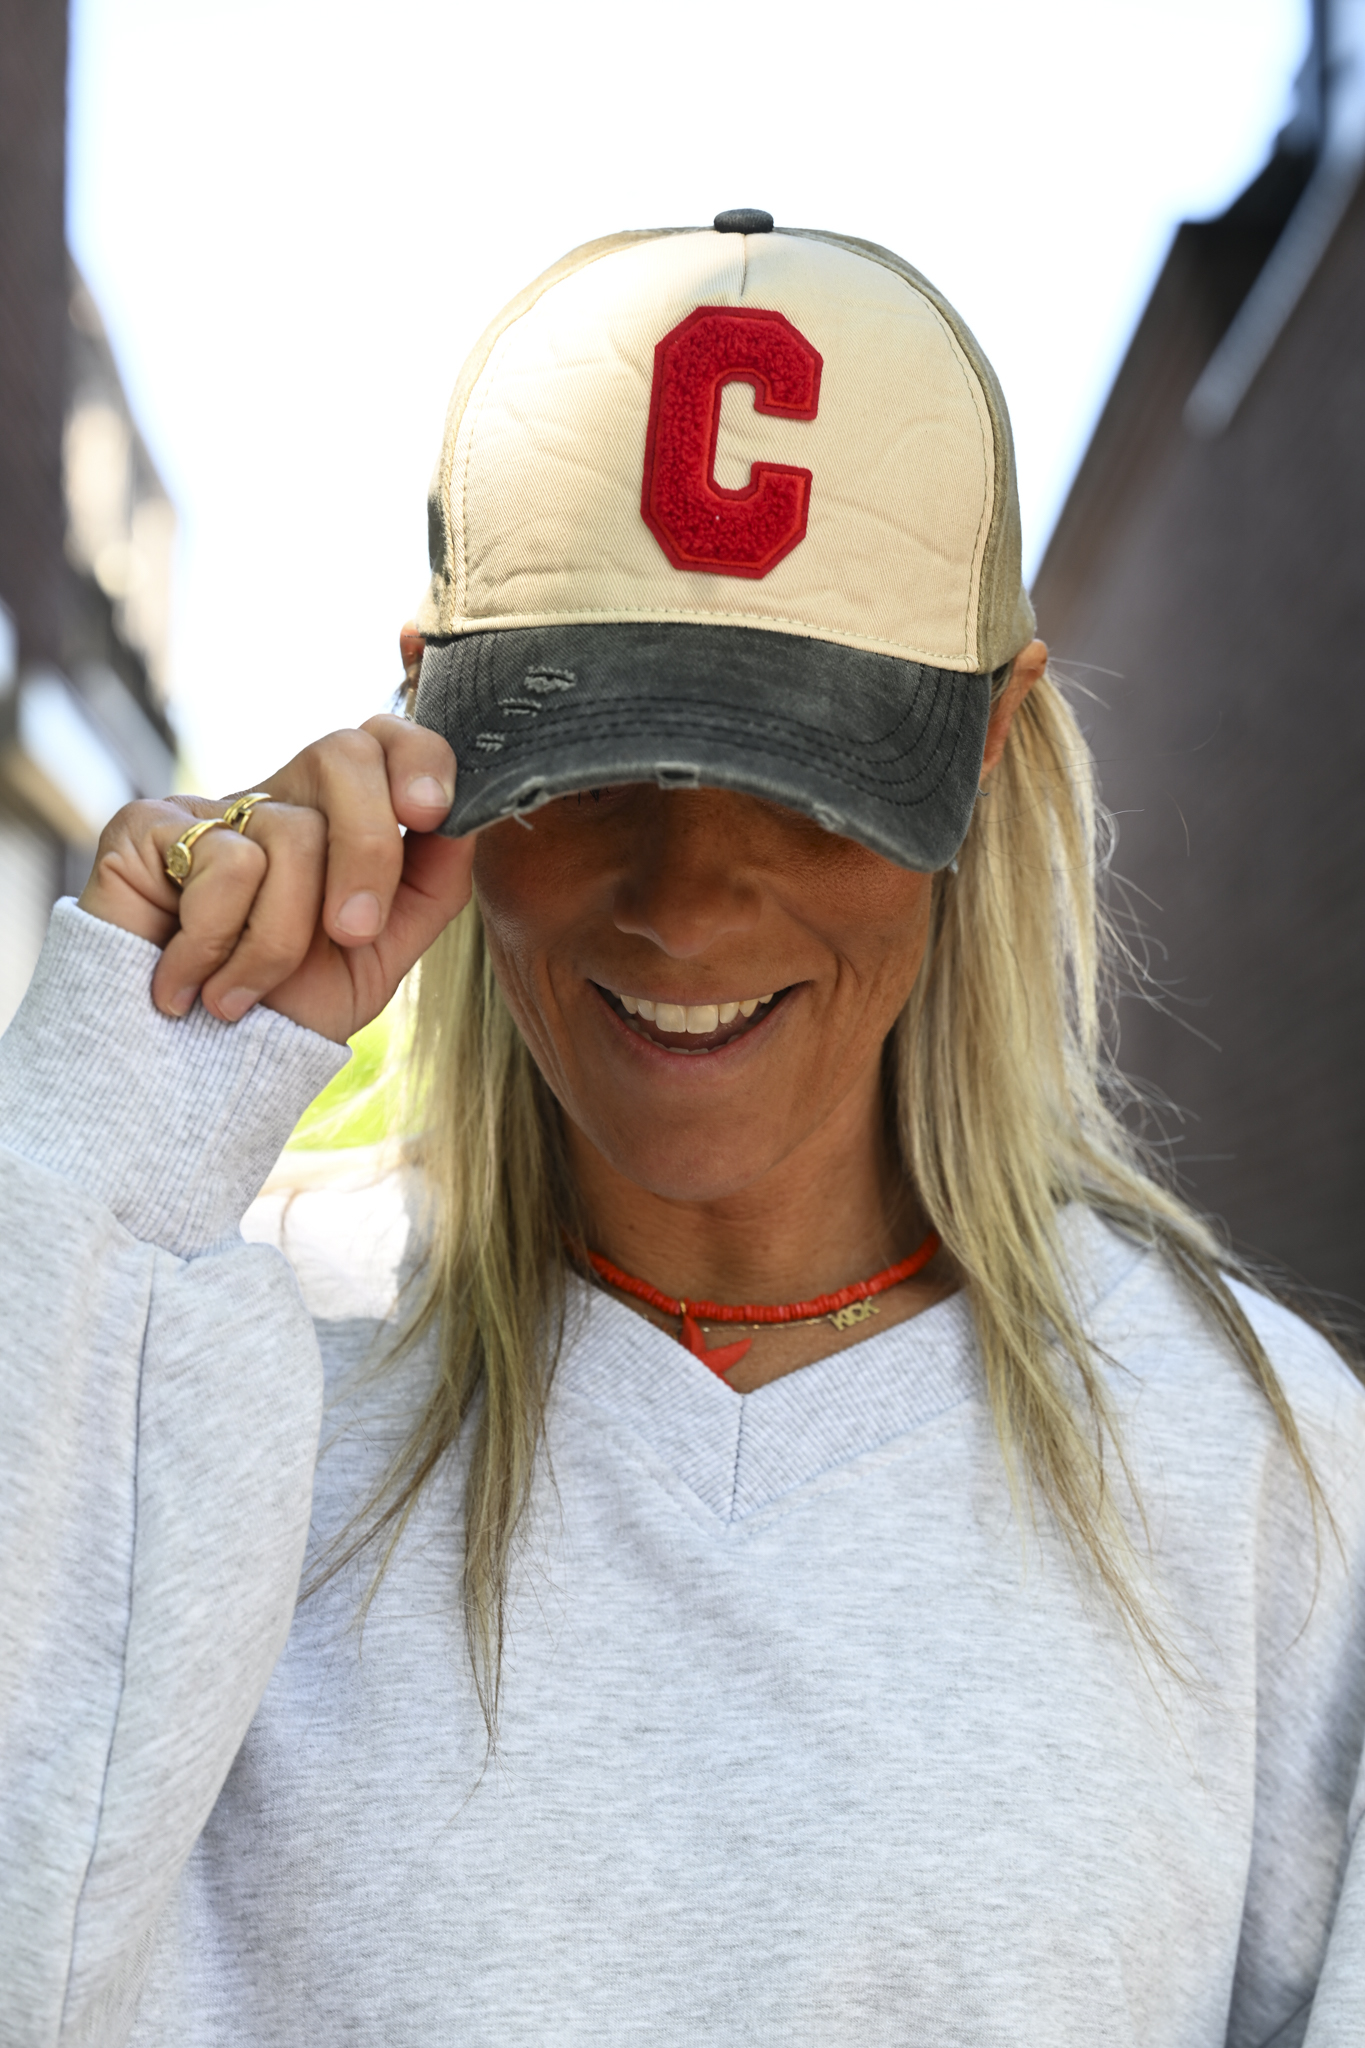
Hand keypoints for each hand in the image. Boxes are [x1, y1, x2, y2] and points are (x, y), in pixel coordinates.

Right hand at [78, 713, 472, 1043]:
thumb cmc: (285, 1009)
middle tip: (351, 933)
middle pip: (343, 753)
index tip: (431, 813)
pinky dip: (217, 942)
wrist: (190, 1069)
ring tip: (243, 991)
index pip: (382, 739)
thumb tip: (462, 822)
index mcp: (334, 819)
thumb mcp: (380, 955)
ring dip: (280, 939)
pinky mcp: (146, 826)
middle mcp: (275, 800)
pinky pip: (225, 863)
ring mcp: (208, 809)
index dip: (418, 757)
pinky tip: (193, 977)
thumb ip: (430, 886)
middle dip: (368, 852)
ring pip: (292, 832)